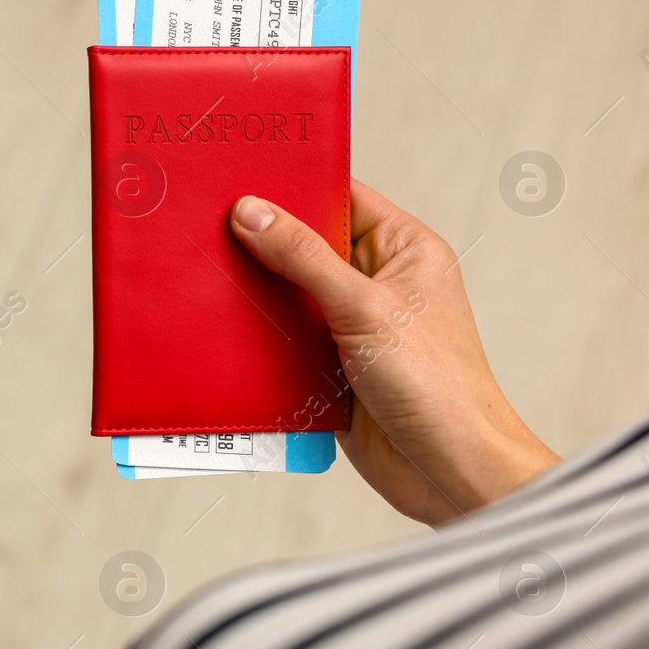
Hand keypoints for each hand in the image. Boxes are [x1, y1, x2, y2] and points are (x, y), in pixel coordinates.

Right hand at [230, 181, 557, 523]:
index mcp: (403, 249)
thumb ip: (304, 258)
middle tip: (203, 226)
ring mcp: (352, 326)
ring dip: (254, 296)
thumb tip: (252, 212)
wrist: (448, 471)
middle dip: (260, 243)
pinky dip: (256, 340)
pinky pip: (282, 342)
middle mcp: (378, 282)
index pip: (340, 197)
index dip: (292, 185)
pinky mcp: (330, 368)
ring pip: (288, 296)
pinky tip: (218, 331)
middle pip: (305, 246)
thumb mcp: (364, 308)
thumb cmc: (435, 385)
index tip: (238, 176)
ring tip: (201, 276)